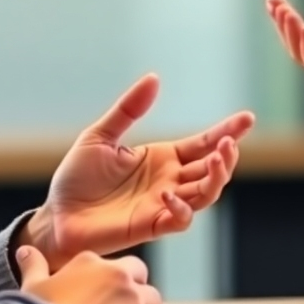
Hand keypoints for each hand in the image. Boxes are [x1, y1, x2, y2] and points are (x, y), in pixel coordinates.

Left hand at [22, 74, 254, 269]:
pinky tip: (170, 192)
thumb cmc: (77, 178)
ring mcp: (163, 204)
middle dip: (227, 156)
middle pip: (213, 169)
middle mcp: (170, 180)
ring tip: (217, 158)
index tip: (248, 118)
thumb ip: (129, 109)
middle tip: (228, 143)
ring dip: (217, 178)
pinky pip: (179, 219)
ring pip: (206, 193)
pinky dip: (182, 208)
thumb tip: (154, 78)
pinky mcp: (151, 225)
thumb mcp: (101, 135)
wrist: (56, 215)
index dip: (227, 131)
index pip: (203, 143)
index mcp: (163, 158)